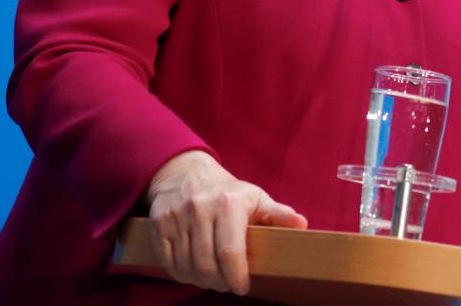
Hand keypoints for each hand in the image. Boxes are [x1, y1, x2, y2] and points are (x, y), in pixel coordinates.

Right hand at [145, 149, 307, 295]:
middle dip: (219, 282)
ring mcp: (177, 217)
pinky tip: (194, 273)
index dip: (237, 276)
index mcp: (229, 204)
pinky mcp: (159, 225)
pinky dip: (182, 274)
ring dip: (201, 281)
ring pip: (187, 266)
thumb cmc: (228, 193)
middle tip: (228, 285)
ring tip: (213, 280)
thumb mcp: (256, 198)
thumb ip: (278, 214)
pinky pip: (168, 262)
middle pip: (207, 264)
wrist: (186, 174)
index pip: (231, 252)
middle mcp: (200, 209)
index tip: (242, 287)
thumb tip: (301, 225)